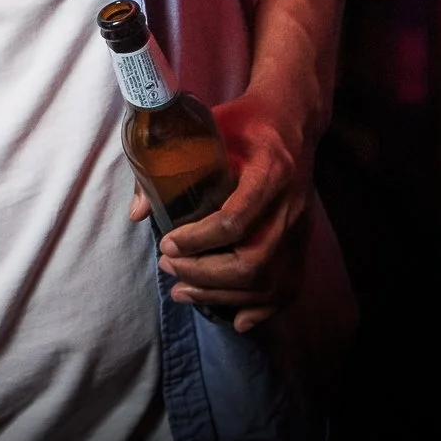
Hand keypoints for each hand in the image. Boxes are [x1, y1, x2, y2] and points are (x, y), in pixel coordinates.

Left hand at [138, 91, 313, 332]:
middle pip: (253, 261)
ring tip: (183, 292)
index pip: (235, 220)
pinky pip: (290, 286)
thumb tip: (136, 212)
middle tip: (168, 267)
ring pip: (269, 281)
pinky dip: (263, 310)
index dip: (198, 240)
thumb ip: (169, 163)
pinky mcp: (303, 241)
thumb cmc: (244, 122)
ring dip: (222, 295)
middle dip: (204, 273)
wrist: (292, 120)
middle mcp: (290, 206)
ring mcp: (301, 228)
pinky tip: (236, 320)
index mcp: (269, 172)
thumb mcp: (206, 128)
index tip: (166, 243)